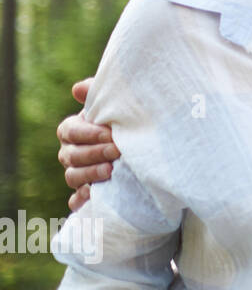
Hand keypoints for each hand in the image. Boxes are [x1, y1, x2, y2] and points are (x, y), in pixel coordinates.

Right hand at [56, 77, 117, 209]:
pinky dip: (82, 199)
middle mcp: (71, 152)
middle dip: (94, 152)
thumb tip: (77, 89)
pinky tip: (94, 197)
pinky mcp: (86, 192)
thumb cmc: (126, 119)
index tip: (110, 134)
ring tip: (111, 171)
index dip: (88, 133)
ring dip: (90, 174)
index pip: (69, 131)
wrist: (144, 142)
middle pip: (71, 155)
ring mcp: (77, 173)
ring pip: (72, 176)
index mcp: (74, 130)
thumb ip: (98, 93)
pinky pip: (76, 200)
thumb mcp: (116, 105)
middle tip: (116, 151)